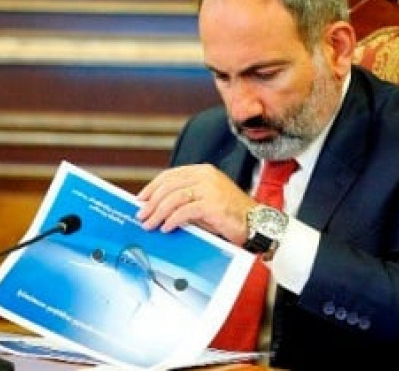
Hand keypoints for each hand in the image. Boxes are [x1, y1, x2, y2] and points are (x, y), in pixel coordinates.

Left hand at [136, 163, 253, 244]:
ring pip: (174, 198)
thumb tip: (157, 208)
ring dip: (158, 213)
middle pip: (169, 185)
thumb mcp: (205, 201)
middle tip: (142, 215)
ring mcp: (210, 188)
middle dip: (151, 202)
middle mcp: (206, 175)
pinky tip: (167, 228)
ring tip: (150, 224)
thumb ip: (185, 199)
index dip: (153, 187)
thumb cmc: (230, 214)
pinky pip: (184, 211)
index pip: (171, 175)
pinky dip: (172, 220)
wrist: (256, 222)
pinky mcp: (212, 204)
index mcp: (203, 171)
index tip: (141, 199)